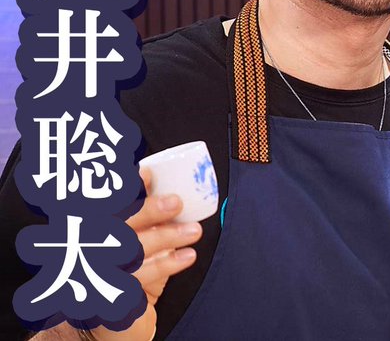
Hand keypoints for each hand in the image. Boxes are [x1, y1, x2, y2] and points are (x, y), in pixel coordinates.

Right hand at [87, 167, 203, 340]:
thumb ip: (143, 219)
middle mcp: (84, 250)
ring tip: (194, 231)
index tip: (148, 173)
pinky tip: (187, 256)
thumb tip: (166, 185)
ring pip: (129, 251)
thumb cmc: (122, 275)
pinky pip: (139, 278)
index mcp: (87, 231)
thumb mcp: (131, 243)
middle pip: (115, 225)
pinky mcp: (108, 298)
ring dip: (165, 237)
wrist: (104, 326)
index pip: (103, 205)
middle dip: (147, 211)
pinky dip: (166, 265)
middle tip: (176, 202)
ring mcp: (93, 275)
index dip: (123, 188)